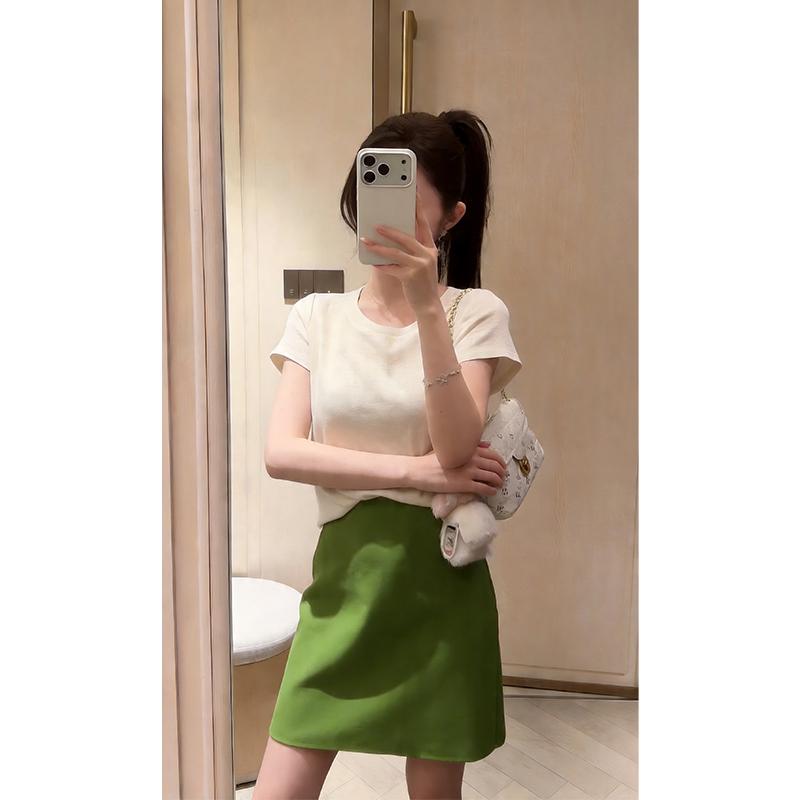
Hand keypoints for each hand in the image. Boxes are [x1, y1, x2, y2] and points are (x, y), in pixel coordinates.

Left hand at [359, 187, 439, 311]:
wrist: (428, 304)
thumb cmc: (420, 283)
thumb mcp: (420, 263)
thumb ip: (410, 250)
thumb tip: (390, 237)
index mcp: (430, 248)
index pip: (423, 224)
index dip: (418, 208)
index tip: (413, 194)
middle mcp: (427, 254)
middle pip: (406, 236)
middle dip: (390, 230)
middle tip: (376, 224)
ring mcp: (420, 265)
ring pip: (396, 252)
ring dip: (379, 246)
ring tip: (367, 241)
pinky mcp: (411, 276)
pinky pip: (391, 268)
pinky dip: (381, 265)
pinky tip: (372, 262)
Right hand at [409, 441, 507, 496]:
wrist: (420, 471)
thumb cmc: (432, 459)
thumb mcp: (451, 448)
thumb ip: (469, 446)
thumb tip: (487, 444)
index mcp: (469, 449)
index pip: (493, 454)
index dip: (501, 462)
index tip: (502, 467)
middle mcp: (472, 459)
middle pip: (496, 466)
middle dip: (502, 473)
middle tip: (502, 478)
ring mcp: (469, 472)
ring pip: (492, 477)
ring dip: (498, 482)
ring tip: (498, 486)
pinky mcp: (464, 485)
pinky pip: (484, 488)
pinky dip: (491, 491)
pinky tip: (491, 492)